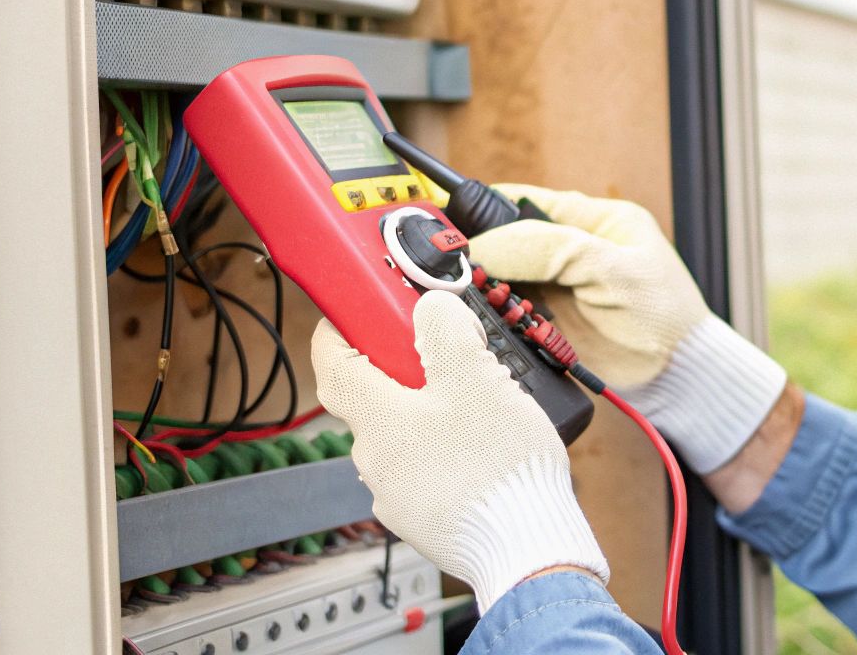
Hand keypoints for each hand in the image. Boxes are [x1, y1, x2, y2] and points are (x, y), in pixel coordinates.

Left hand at [311, 291, 607, 610]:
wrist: (525, 547)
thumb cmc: (498, 466)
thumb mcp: (477, 376)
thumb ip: (445, 330)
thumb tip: (429, 309)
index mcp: (377, 418)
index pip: (331, 363)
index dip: (339, 330)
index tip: (359, 312)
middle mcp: (375, 459)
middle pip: (373, 398)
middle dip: (405, 371)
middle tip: (448, 356)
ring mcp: (396, 494)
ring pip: (401, 434)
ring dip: (429, 413)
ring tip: (479, 408)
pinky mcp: (420, 518)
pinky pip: (422, 470)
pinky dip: (443, 450)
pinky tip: (481, 450)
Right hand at [468, 185, 785, 474]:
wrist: (677, 378)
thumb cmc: (666, 316)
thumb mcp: (612, 269)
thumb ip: (551, 249)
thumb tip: (487, 246)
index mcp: (591, 219)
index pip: (523, 201)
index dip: (484, 210)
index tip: (450, 225)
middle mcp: (569, 250)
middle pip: (503, 240)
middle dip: (477, 253)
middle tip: (450, 267)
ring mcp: (556, 288)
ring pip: (499, 279)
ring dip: (481, 288)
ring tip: (463, 295)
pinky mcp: (546, 324)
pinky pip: (505, 314)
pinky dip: (491, 318)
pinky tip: (481, 321)